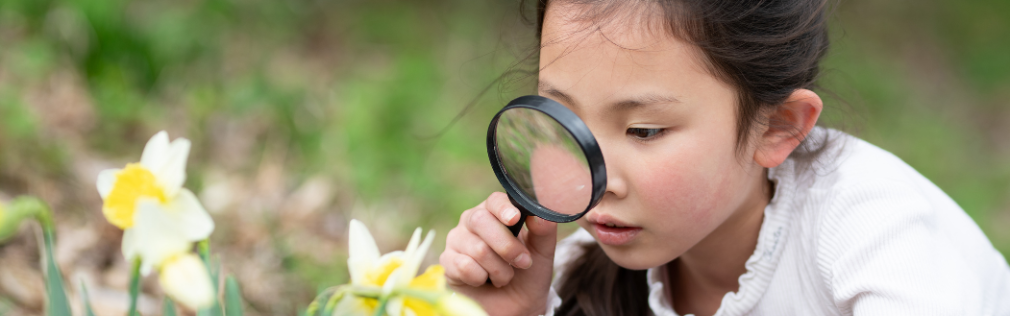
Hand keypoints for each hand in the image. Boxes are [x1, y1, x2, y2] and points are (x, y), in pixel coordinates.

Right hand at [440, 192, 557, 315]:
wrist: (515, 306)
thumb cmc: (527, 274)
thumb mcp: (542, 253)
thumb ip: (543, 231)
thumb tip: (540, 215)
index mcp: (495, 212)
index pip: (494, 200)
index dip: (503, 208)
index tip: (515, 219)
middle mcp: (472, 220)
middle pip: (481, 221)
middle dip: (507, 246)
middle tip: (522, 262)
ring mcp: (457, 239)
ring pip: (477, 248)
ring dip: (499, 270)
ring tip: (504, 276)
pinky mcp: (447, 261)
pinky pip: (463, 266)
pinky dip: (480, 278)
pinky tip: (483, 280)